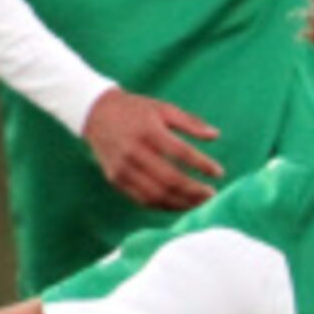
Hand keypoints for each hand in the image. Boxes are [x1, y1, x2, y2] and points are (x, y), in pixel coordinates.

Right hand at [82, 89, 222, 211]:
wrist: (95, 113)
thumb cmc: (135, 110)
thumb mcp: (163, 108)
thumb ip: (190, 122)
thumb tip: (216, 135)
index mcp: (148, 131)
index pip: (181, 153)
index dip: (202, 165)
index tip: (219, 172)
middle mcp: (133, 151)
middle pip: (169, 179)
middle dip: (194, 191)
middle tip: (212, 195)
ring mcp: (122, 168)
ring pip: (156, 194)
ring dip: (181, 203)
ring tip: (200, 204)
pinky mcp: (115, 179)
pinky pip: (142, 199)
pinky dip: (163, 206)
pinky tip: (180, 205)